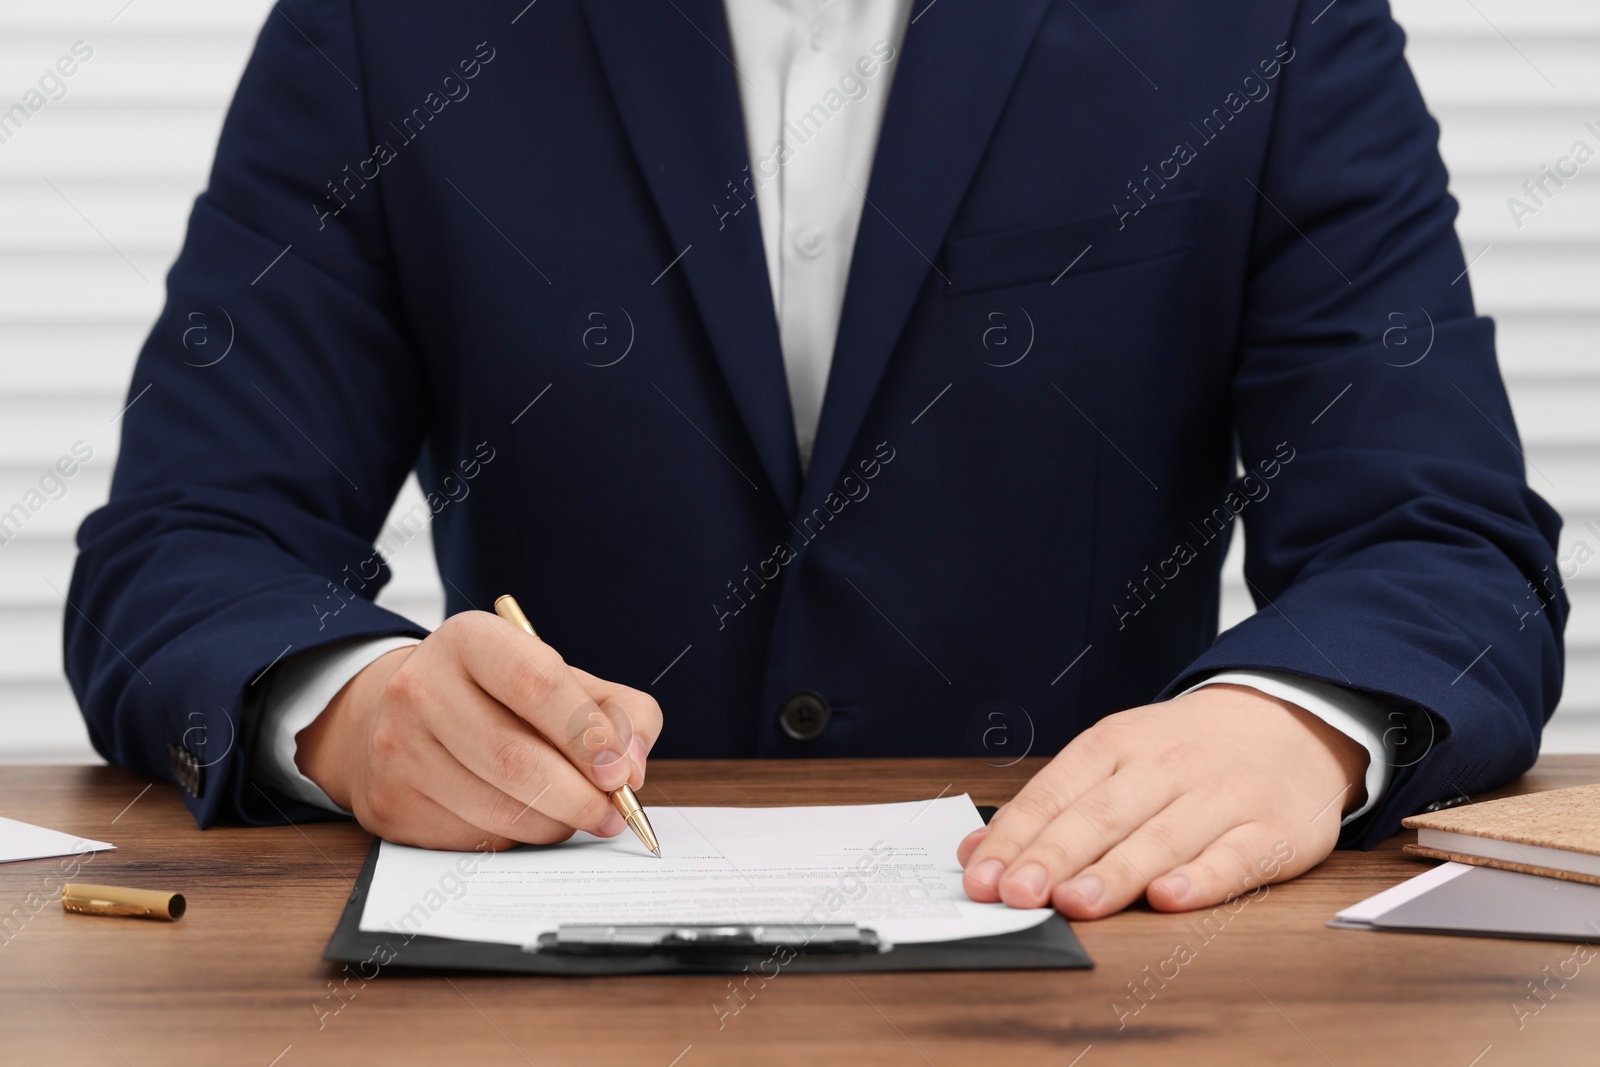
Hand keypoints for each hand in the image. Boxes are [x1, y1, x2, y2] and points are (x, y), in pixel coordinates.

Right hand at [294, 611, 661, 850]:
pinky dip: (518, 837)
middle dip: (580, 797)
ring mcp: (399, 749)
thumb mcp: (562, 681)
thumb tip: (632, 767)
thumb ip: (618, 712)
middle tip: (614, 812)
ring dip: (555, 823)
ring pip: (499, 809)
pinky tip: (525, 816)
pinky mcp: (392, 805)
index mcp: (469, 640)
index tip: (622, 772)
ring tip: (576, 813)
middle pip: (516, 758)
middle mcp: (421, 688)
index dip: (588, 734)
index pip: (537, 683)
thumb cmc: (500, 698)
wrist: (404, 717)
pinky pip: (476, 838)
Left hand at [957, 684, 1368, 917]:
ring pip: (1160, 838)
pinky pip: (1233, 858)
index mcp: (1115, 746)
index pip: (1054, 795)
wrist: (1288, 721)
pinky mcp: (1272, 830)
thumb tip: (977, 856)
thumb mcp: (1113, 757)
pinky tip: (1169, 899)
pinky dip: (1200, 880)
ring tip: (1074, 902)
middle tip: (1017, 896)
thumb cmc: (1183, 752)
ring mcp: (1220, 798)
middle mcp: (1164, 767)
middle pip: (1100, 817)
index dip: (1015, 839)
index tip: (982, 878)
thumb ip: (1050, 808)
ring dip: (1114, 873)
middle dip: (1053, 857)